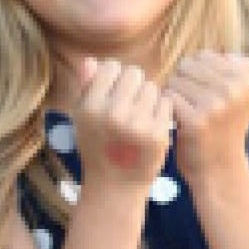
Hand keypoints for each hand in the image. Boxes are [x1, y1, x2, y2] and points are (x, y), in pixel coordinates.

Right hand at [73, 57, 173, 194]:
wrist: (115, 188)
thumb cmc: (98, 149)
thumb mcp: (82, 119)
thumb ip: (85, 88)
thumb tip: (90, 60)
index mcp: (90, 107)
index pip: (111, 67)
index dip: (116, 78)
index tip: (115, 95)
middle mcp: (113, 114)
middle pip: (134, 73)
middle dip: (134, 87)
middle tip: (130, 108)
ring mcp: (137, 124)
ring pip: (152, 87)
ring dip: (148, 99)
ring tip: (140, 119)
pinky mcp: (157, 134)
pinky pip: (165, 103)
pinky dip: (161, 112)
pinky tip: (151, 127)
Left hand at [164, 52, 248, 188]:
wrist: (220, 171)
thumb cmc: (224, 131)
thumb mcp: (242, 99)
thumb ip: (237, 71)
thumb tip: (226, 53)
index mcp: (245, 78)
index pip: (204, 57)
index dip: (196, 75)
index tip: (203, 96)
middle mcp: (233, 89)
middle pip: (188, 66)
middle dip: (183, 83)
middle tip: (191, 106)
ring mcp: (215, 105)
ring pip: (177, 80)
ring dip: (174, 96)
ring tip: (185, 114)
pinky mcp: (196, 121)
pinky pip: (169, 98)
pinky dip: (168, 109)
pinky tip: (177, 122)